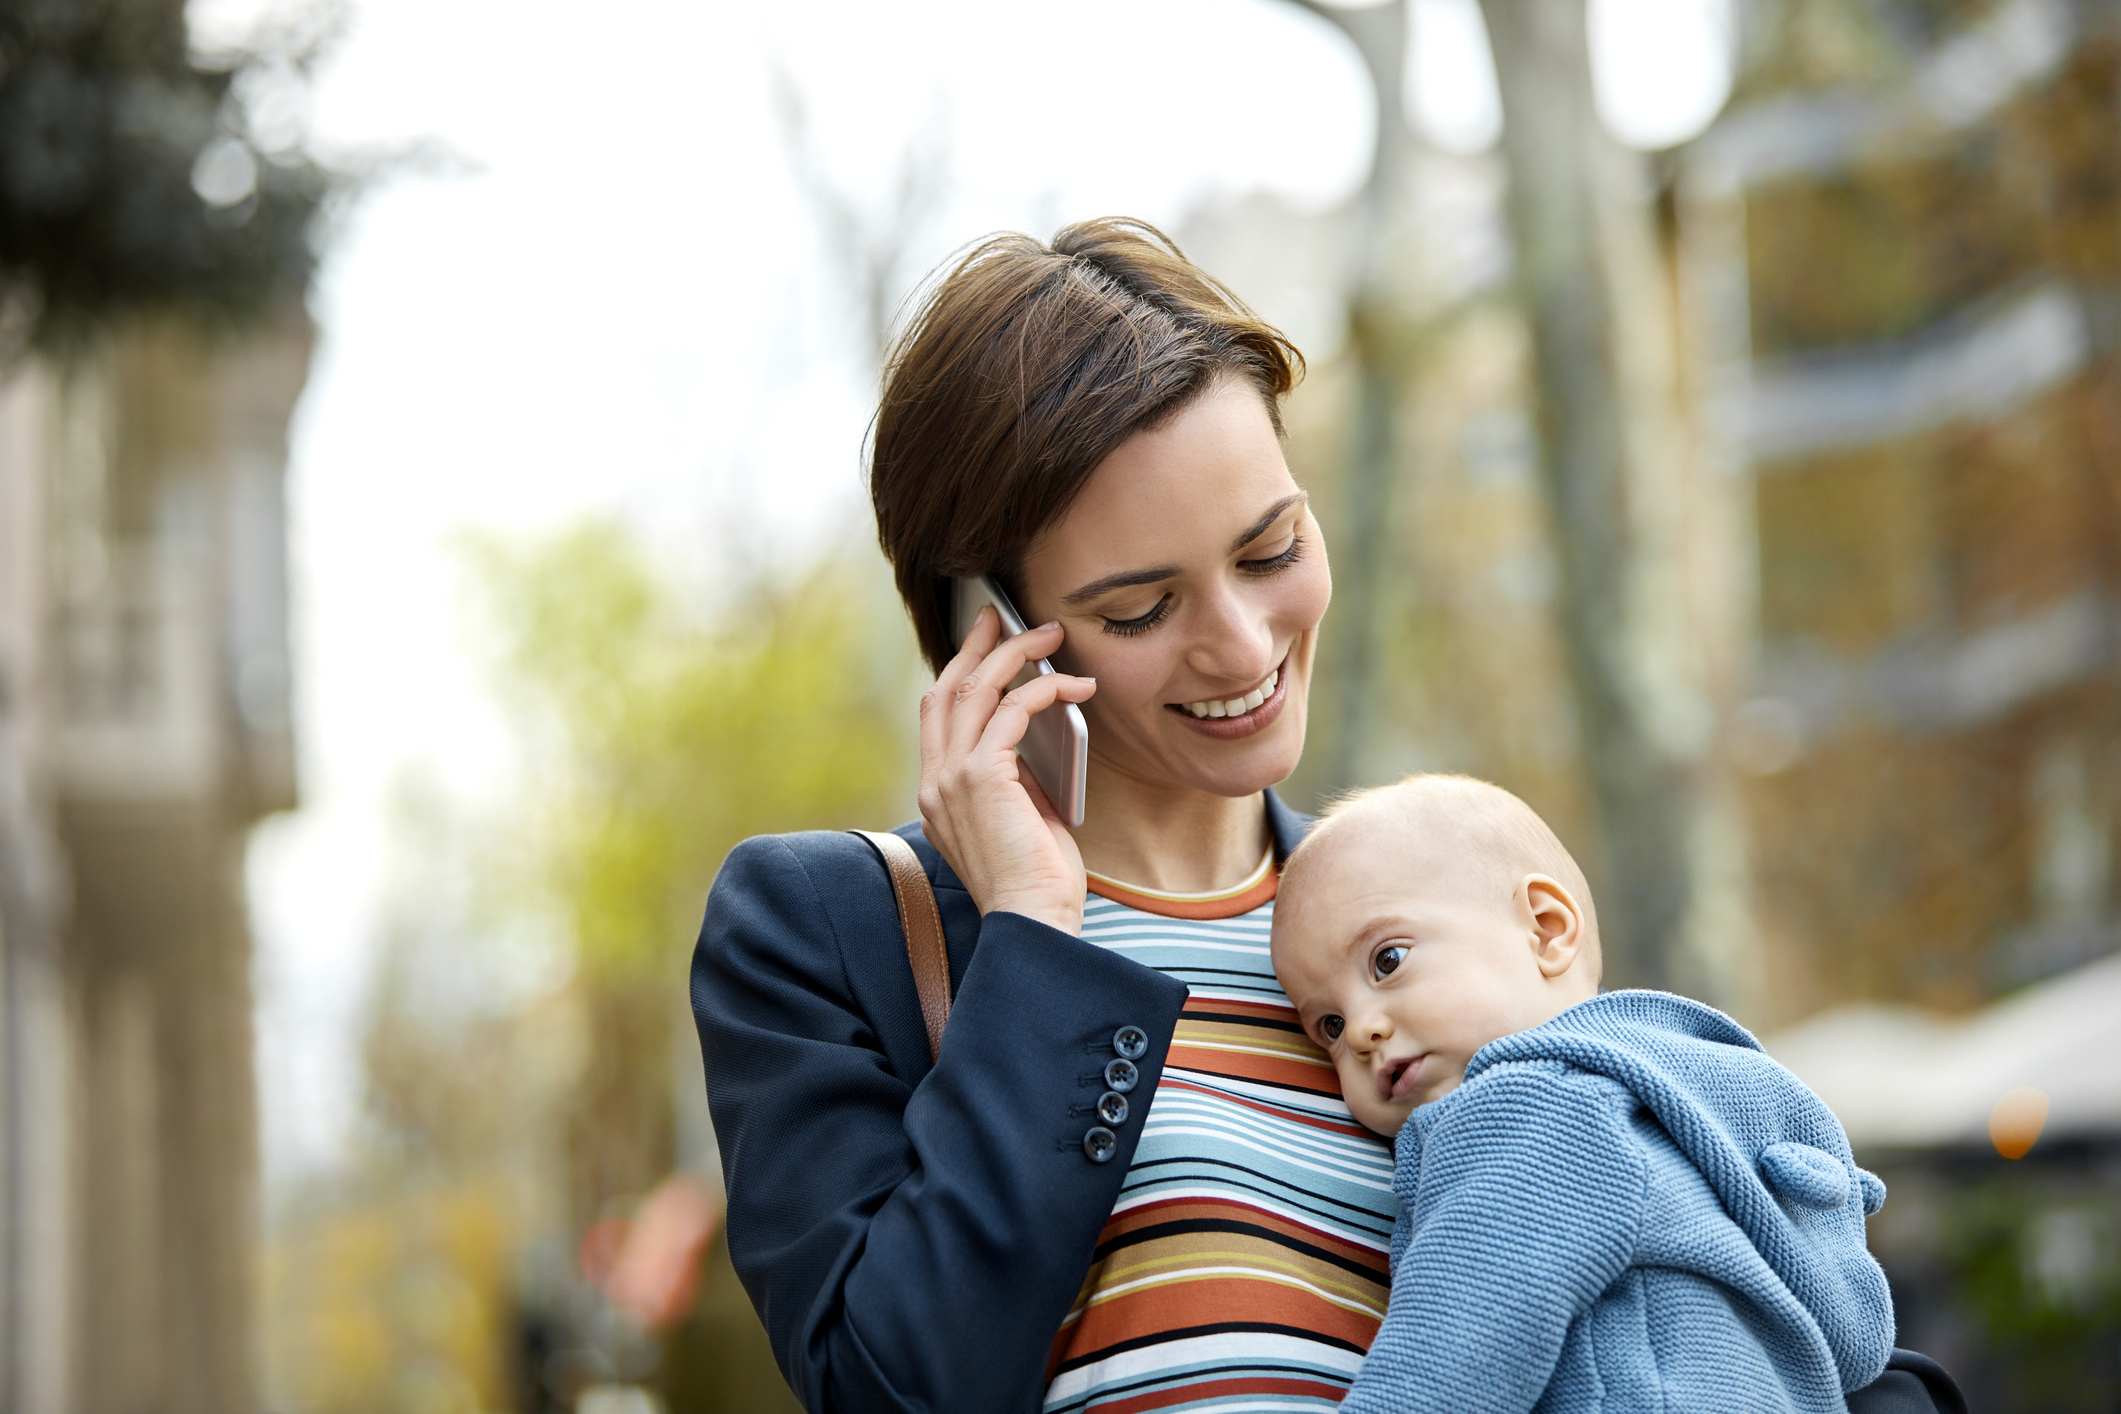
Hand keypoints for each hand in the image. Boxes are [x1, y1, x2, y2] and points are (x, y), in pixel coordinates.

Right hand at [917, 607, 1096, 934]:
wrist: (1033, 922)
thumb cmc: (1036, 883)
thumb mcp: (1020, 817)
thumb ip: (1014, 778)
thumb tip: (1034, 737)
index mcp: (938, 793)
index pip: (938, 715)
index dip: (960, 672)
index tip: (983, 643)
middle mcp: (934, 781)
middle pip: (946, 689)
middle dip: (976, 647)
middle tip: (1002, 617)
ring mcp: (951, 778)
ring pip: (974, 689)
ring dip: (1015, 656)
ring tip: (1048, 637)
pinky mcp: (980, 777)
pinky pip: (1012, 710)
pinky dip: (1045, 689)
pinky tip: (1074, 686)